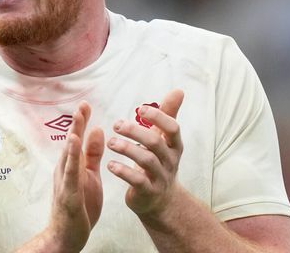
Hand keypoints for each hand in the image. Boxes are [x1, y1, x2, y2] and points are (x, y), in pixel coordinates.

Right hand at [42, 101, 104, 251]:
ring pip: (69, 157)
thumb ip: (92, 154)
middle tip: (83, 104)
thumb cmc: (79, 206)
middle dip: (77, 124)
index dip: (81, 122)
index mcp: (73, 165)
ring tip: (78, 120)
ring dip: (73, 137)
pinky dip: (72, 159)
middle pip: (71, 143)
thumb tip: (97, 130)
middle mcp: (66, 170)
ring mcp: (65, 182)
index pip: (77, 139)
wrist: (66, 236)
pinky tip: (75, 148)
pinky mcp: (69, 195)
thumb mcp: (90, 176)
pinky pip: (71, 175)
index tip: (86, 104)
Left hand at [106, 89, 184, 216]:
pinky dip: (123, 172)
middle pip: (155, 143)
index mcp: (174, 145)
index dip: (158, 117)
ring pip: (146, 161)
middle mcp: (170, 161)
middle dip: (135, 132)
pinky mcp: (148, 192)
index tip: (141, 109)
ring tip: (111, 142)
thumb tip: (179, 90)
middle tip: (116, 124)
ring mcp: (160, 177)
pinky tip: (110, 165)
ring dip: (126, 149)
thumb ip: (168, 115)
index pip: (172, 128)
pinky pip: (137, 181)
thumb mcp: (165, 139)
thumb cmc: (160, 161)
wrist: (161, 200)